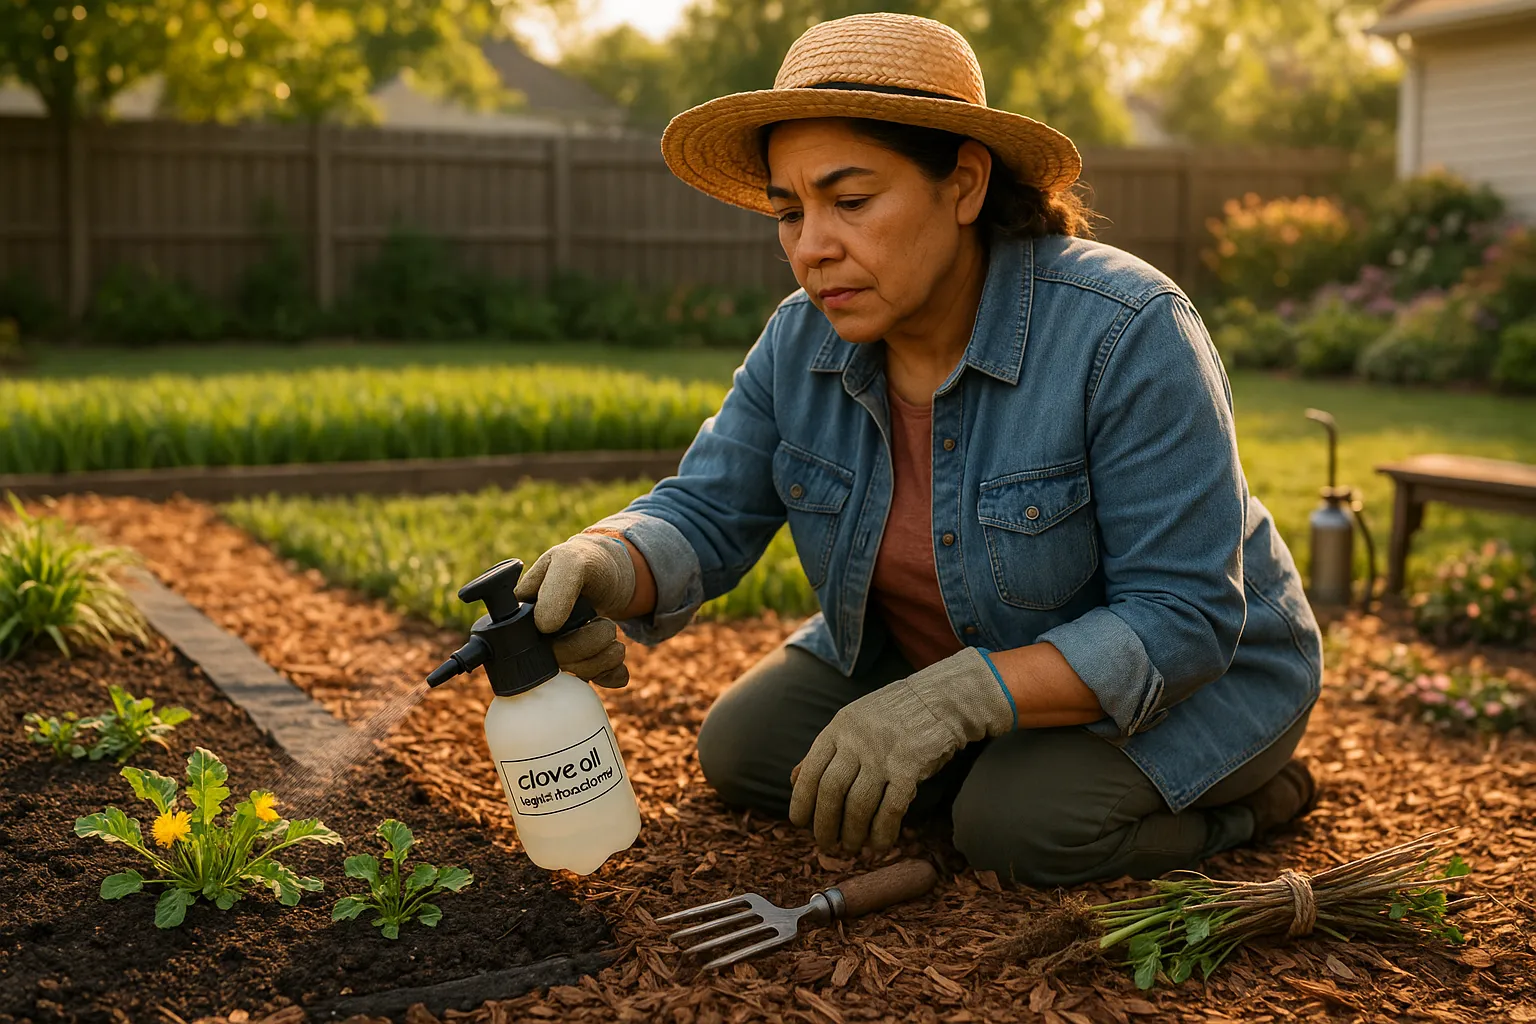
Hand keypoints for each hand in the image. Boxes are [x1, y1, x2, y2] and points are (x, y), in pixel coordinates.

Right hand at [515, 533, 637, 687]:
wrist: (612, 569)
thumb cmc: (585, 561)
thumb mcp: (570, 562)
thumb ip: (555, 588)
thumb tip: (544, 627)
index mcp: (523, 613)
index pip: (524, 646)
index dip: (554, 641)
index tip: (573, 622)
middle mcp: (536, 634)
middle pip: (555, 663)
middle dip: (589, 647)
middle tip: (607, 626)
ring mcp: (559, 649)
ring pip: (576, 674)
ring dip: (603, 660)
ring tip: (615, 639)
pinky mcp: (581, 660)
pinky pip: (593, 681)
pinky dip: (611, 675)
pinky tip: (619, 666)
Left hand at [788, 647, 1015, 852]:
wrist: (943, 698)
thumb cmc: (894, 714)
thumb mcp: (853, 721)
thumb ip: (826, 749)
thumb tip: (793, 779)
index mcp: (839, 727)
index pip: (810, 771)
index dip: (801, 801)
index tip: (799, 823)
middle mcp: (858, 740)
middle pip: (832, 791)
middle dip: (825, 825)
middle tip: (826, 845)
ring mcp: (884, 753)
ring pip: (859, 805)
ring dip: (853, 834)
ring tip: (852, 848)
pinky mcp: (911, 767)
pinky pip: (891, 809)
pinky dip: (882, 832)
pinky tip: (879, 844)